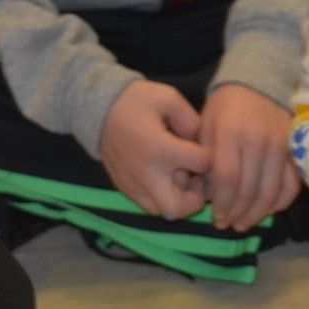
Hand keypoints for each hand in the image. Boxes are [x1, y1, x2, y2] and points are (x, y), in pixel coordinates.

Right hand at [99, 79, 212, 219]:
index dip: (208, 155)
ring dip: (177, 199)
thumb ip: (191, 119)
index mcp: (161, 150)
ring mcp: (134, 185)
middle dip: (195, 197)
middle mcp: (147, 174)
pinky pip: (148, 205)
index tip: (201, 146)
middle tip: (195, 178)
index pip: (201, 164)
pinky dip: (161, 197)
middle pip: (180, 207)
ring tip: (178, 177)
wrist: (99, 109)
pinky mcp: (125, 188)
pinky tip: (163, 177)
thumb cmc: (136, 101)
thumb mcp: (168, 97)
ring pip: (164, 211)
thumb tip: (200, 141)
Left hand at [199, 83, 301, 230]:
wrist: (258, 83)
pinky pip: (292, 184)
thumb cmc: (225, 107)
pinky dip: (281, 202)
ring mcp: (280, 146)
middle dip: (236, 214)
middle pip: (249, 190)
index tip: (216, 217)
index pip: (228, 179)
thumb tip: (207, 195)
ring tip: (243, 223)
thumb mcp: (205, 125)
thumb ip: (205, 159)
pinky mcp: (295, 150)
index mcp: (231, 134)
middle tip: (227, 225)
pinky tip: (268, 210)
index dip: (222, 204)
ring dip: (256, 214)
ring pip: (270, 192)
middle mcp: (257, 142)